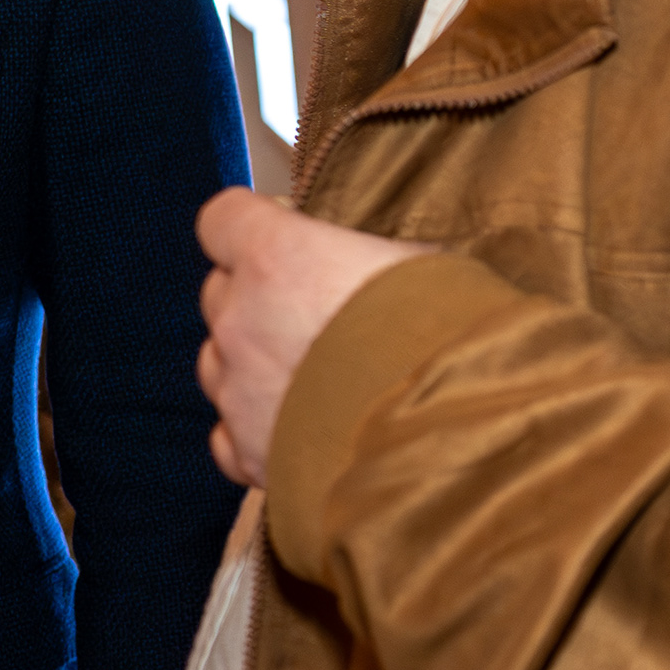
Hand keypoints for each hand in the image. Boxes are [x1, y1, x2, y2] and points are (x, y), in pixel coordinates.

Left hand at [198, 187, 431, 488]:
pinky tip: (299, 429)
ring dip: (254, 365)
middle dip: (260, 299)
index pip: (224, 219)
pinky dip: (255, 429)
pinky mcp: (248, 450)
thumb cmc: (446, 332)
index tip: (285, 236)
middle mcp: (240, 319)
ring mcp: (236, 389)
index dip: (252, 227)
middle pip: (221, 293)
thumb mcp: (423, 264)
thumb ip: (370, 258)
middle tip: (318, 316)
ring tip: (317, 380)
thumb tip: (370, 263)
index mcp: (276, 257)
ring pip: (220, 363)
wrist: (448, 427)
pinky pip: (229, 434)